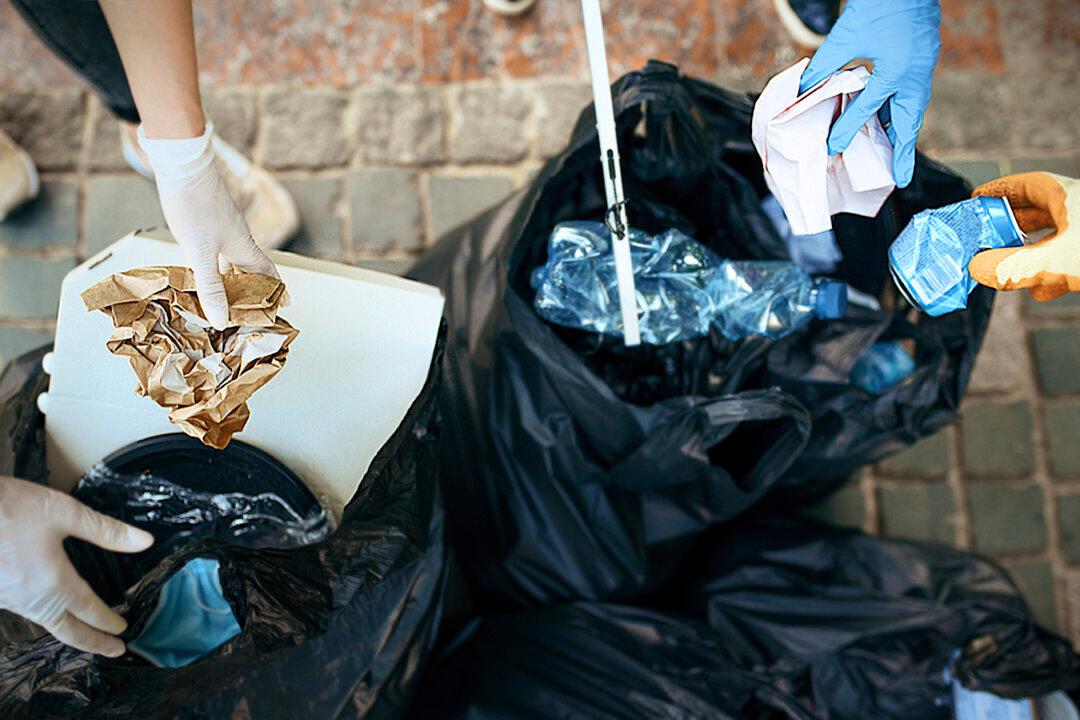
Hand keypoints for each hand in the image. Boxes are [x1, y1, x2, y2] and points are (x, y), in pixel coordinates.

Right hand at [0, 476, 153, 655]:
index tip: (123, 630)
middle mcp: (29, 599)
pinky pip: (24, 611)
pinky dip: (44, 615)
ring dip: (67, 630)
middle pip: (66, 631)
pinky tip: (49, 607)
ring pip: (43, 622)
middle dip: (93, 643)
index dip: (108, 622)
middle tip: (114, 650)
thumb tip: (144, 542)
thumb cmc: (8, 509)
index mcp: (53, 583)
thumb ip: (106, 531)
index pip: (89, 611)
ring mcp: (7, 599)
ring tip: (84, 630)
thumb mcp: (65, 512)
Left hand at [138, 122, 277, 329]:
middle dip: (253, 290)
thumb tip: (221, 320)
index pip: (268, 273)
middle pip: (251, 269)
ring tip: (225, 297)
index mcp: (244, 248)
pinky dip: (215, 265)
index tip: (284, 304)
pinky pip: (217, 250)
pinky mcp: (207, 222)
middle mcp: (238, 239)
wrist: (182, 166)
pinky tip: (203, 269)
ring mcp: (222, 229)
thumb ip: (210, 287)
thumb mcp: (200, 253)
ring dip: (232, 279)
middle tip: (248, 309)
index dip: (277, 290)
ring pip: (232, 260)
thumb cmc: (196, 207)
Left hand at [799, 0, 940, 188]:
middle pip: (908, 120)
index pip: (868, 110)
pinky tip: (891, 117)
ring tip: (896, 156)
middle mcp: (915, 73)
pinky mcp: (923, 54)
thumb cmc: (879, 2)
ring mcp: (923, 63)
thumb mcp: (846, 36)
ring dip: (903, 130)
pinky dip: (903, 107)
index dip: (848, 130)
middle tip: (899, 178)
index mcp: (897, 72)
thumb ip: (825, 65)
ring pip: (913, 106)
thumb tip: (803, 89)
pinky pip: (913, 91)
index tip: (833, 149)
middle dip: (903, 150)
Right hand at [969, 172, 1079, 300]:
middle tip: (986, 234)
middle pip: (1039, 211)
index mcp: (1070, 196)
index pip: (1030, 184)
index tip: (979, 198)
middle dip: (1010, 224)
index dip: (1001, 190)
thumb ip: (1013, 266)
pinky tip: (1039, 290)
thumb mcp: (1056, 259)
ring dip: (1029, 252)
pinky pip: (1069, 259)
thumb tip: (978, 268)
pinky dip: (1050, 271)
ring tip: (1007, 264)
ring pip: (1054, 236)